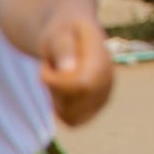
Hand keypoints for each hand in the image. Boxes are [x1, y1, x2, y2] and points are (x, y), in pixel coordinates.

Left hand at [39, 11, 113, 125]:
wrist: (72, 36)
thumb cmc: (62, 33)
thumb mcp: (58, 34)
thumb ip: (62, 49)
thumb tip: (68, 70)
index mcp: (102, 59)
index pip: (82, 85)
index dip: (56, 82)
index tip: (45, 66)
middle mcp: (108, 80)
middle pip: (74, 103)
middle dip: (53, 89)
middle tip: (50, 68)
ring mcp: (104, 96)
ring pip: (71, 115)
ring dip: (56, 99)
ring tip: (58, 77)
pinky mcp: (96, 108)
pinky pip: (72, 121)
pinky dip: (60, 108)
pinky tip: (62, 89)